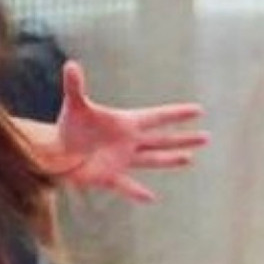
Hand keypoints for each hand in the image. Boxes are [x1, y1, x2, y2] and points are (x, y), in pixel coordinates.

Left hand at [49, 60, 208, 203]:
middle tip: (206, 137)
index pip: (157, 117)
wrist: (57, 151)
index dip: (177, 113)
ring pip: (151, 160)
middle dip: (184, 139)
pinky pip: (125, 186)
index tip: (199, 110)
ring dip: (169, 160)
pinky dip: (136, 192)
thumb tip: (71, 64)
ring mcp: (121, 160)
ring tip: (188, 159)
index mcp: (127, 123)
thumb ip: (75, 86)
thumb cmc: (68, 126)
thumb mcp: (74, 106)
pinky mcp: (109, 177)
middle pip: (162, 140)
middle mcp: (129, 141)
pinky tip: (151, 198)